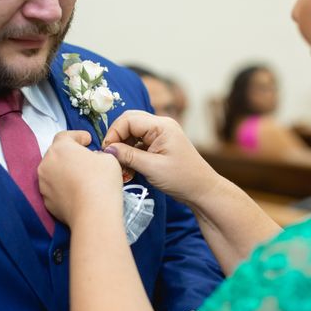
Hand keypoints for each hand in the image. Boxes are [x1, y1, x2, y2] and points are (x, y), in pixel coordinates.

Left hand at [38, 131, 123, 226]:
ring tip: (80, 177)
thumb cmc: (102, 181)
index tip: (87, 140)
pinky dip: (62, 187)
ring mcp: (43, 183)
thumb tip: (93, 159)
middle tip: (85, 158)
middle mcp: (46, 163)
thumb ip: (97, 154)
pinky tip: (76, 192)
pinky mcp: (45, 201)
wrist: (93, 215)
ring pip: (53, 171)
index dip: (77, 136)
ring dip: (64, 171)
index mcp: (60, 148)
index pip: (65, 136)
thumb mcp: (108, 158)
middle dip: (70, 154)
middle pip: (57, 153)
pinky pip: (54, 188)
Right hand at [102, 111, 221, 206]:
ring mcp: (160, 134)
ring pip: (132, 133)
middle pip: (129, 122)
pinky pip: (138, 142)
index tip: (107, 152)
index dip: (114, 134)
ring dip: (123, 148)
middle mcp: (160, 125)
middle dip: (117, 139)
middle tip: (111, 157)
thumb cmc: (181, 179)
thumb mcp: (152, 168)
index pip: (128, 120)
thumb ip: (128, 156)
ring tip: (121, 167)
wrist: (202, 190)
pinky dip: (130, 153)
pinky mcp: (159, 144)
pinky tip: (128, 169)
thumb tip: (108, 149)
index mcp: (161, 126)